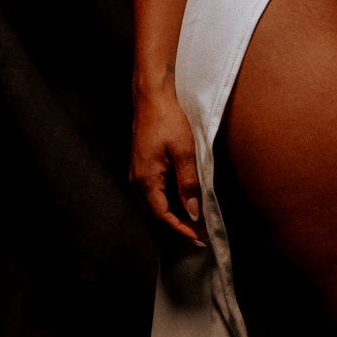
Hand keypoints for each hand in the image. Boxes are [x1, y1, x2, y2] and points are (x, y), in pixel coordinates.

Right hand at [130, 88, 206, 245]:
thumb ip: (187, 183)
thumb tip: (192, 211)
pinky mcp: (140, 169)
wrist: (152, 98)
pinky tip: (181, 205)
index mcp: (145, 179)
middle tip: (200, 235)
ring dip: (171, 218)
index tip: (198, 238)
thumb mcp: (184, 151)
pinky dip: (167, 205)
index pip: (162, 216)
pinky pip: (151, 196)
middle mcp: (136, 181)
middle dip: (177, 228)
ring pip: (152, 207)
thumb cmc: (167, 120)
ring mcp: (136, 175)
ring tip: (194, 224)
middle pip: (155, 216)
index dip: (181, 230)